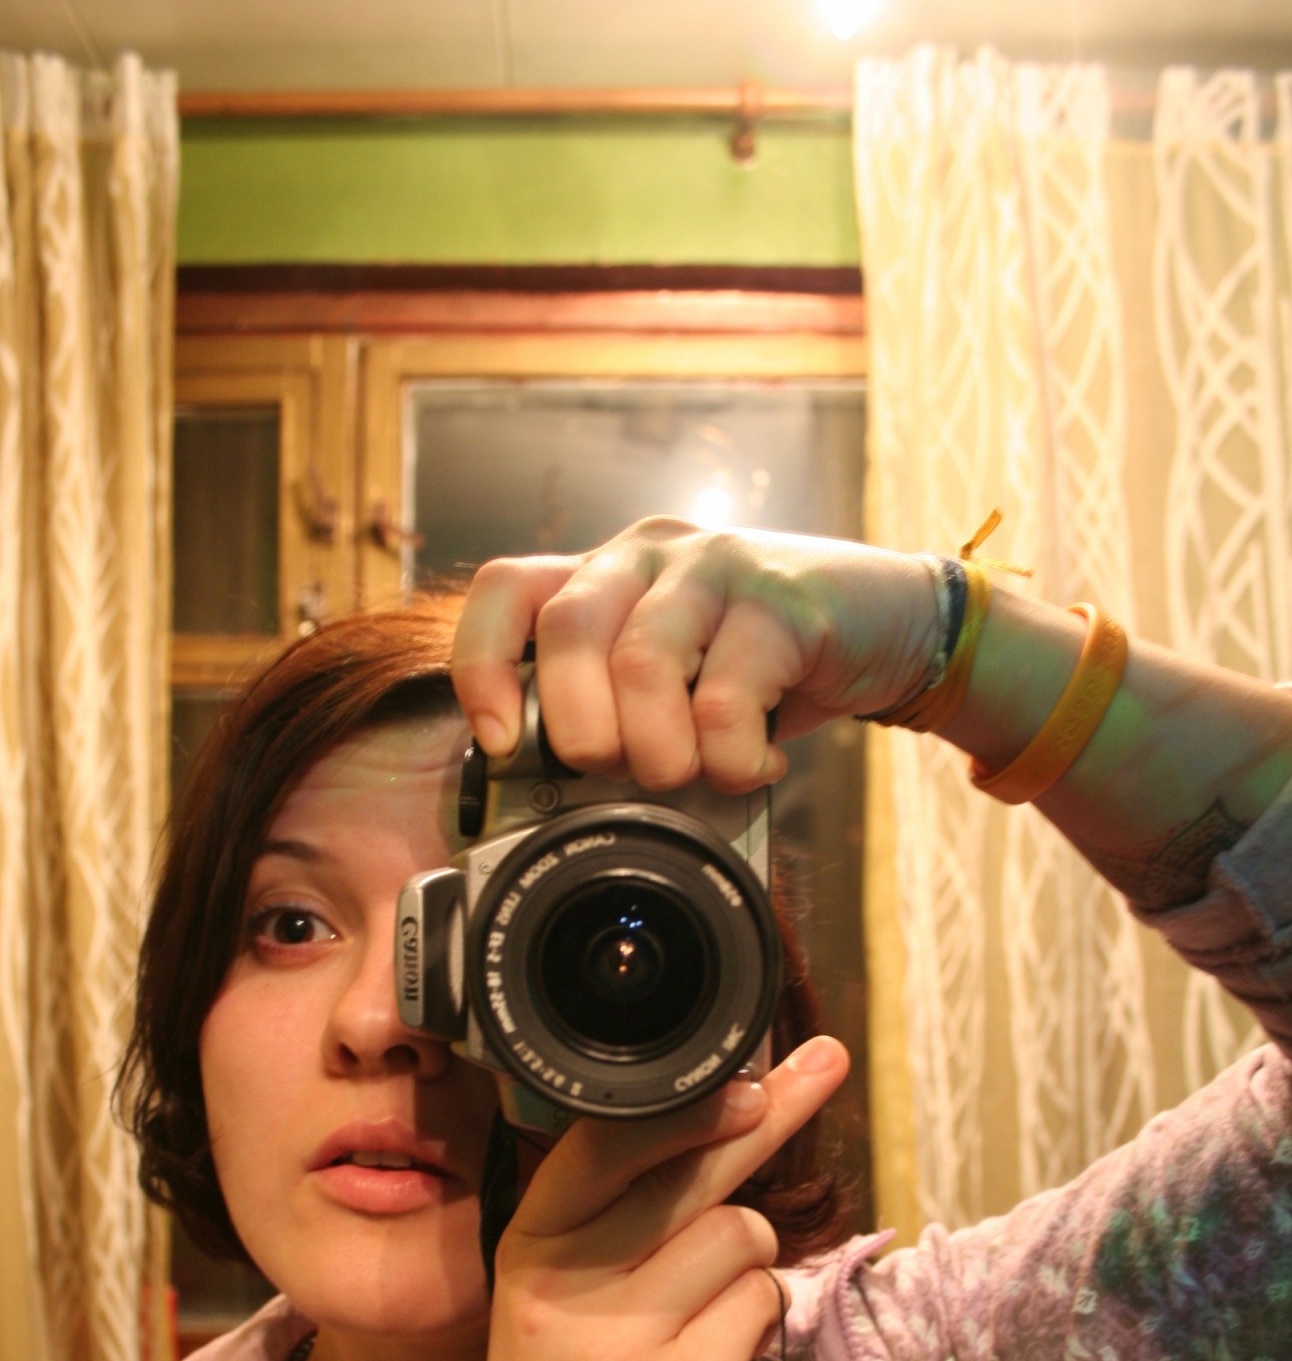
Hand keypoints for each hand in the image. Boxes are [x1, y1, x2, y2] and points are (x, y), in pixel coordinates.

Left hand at [449, 518, 938, 792]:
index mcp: (604, 572)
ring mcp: (715, 566)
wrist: (891, 623)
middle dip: (581, 728)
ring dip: (658, 749)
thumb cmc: (765, 664)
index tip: (499, 743)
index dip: (483, 666)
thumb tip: (555, 794)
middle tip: (616, 771)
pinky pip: (727, 696)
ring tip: (690, 773)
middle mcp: (648, 552)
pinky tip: (754, 765)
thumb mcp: (676, 681)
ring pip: (642, 662)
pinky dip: (732, 758)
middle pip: (567, 630)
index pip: (507, 590)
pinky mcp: (781, 599)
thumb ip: (618, 710)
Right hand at [467, 1036, 849, 1360]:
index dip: (686, 1103)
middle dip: (765, 1113)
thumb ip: (611, 1225)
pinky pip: (759, 1305)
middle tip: (825, 1064)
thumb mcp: (553, 1300)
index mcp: (531, 1245)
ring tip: (709, 1309)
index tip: (748, 1070)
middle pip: (689, 1170)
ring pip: (738, 1235)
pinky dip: (758, 1316)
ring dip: (750, 1258)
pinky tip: (719, 1353)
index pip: (607, 1143)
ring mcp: (622, 1335)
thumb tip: (709, 1129)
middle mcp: (567, 1280)